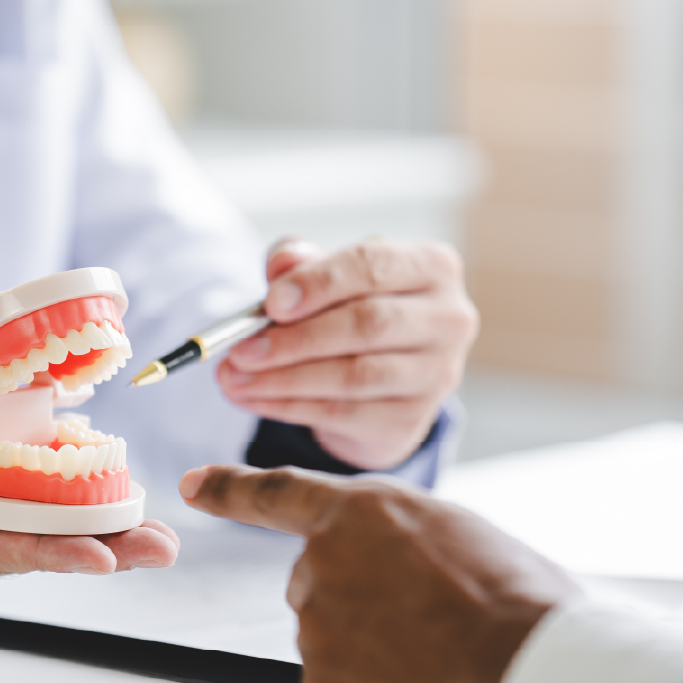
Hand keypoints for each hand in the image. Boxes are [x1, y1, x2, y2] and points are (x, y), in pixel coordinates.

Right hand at [0, 385, 177, 587]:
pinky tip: (108, 505)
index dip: (43, 551)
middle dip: (94, 552)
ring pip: (27, 539)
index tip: (101, 555)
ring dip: (91, 536)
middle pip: (21, 552)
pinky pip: (16, 517)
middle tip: (160, 548)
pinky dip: (63, 511)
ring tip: (152, 535)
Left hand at [178, 464, 577, 682]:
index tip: (193, 485)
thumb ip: (400, 543)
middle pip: (316, 586)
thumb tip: (398, 576)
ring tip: (438, 662)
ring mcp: (318, 635)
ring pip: (333, 647)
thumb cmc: (517, 601)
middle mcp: (323, 567)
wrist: (533, 673)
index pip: (277, 494)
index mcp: (358, 515)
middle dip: (356, 602)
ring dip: (371, 657)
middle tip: (423, 623)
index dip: (231, 489)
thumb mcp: (457, 534)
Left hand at [217, 239, 478, 469]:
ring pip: (354, 375)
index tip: (272, 302)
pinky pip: (341, 413)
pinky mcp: (410, 419)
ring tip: (234, 377)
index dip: (320, 283)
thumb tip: (282, 266)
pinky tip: (252, 397)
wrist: (378, 379)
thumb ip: (300, 262)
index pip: (374, 266)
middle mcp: (448, 319)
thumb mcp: (323, 276)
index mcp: (432, 266)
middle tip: (241, 349)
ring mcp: (435, 374)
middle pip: (368, 324)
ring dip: (284, 379)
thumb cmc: (349, 309)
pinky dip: (288, 406)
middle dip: (295, 339)